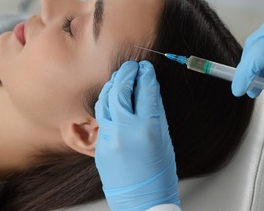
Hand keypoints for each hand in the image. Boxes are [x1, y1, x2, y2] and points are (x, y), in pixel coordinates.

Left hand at [95, 60, 179, 209]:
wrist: (141, 200)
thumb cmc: (159, 174)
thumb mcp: (164, 140)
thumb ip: (156, 113)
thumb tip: (150, 92)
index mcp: (147, 129)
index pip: (145, 92)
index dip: (146, 76)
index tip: (147, 68)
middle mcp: (125, 130)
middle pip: (122, 91)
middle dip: (127, 74)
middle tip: (133, 66)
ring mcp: (108, 137)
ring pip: (107, 100)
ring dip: (114, 85)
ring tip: (121, 77)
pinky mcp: (99, 144)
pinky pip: (101, 115)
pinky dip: (108, 101)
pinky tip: (113, 96)